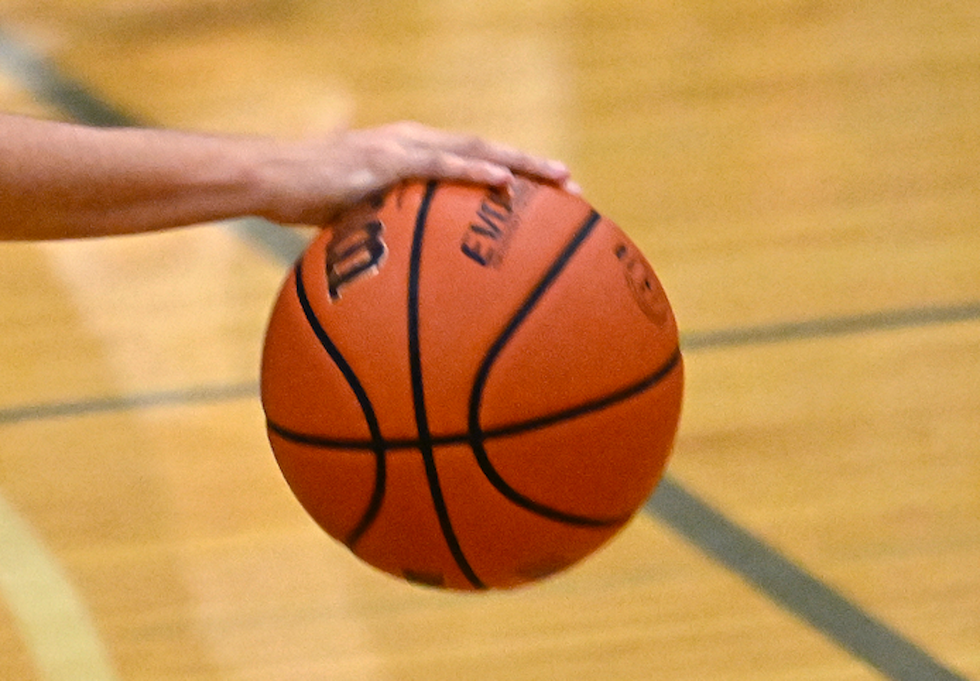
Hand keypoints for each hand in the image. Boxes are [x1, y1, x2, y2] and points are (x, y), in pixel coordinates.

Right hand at [255, 121, 577, 224]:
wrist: (268, 178)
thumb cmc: (307, 200)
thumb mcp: (357, 222)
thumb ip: (387, 238)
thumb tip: (408, 280)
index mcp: (412, 154)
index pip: (473, 160)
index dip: (515, 174)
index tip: (553, 196)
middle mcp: (415, 142)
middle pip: (487, 150)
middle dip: (534, 168)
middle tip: (576, 188)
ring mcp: (401, 147)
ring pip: (474, 148)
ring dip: (521, 163)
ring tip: (560, 180)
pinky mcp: (383, 159)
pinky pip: (438, 164)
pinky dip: (474, 170)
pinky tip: (505, 181)